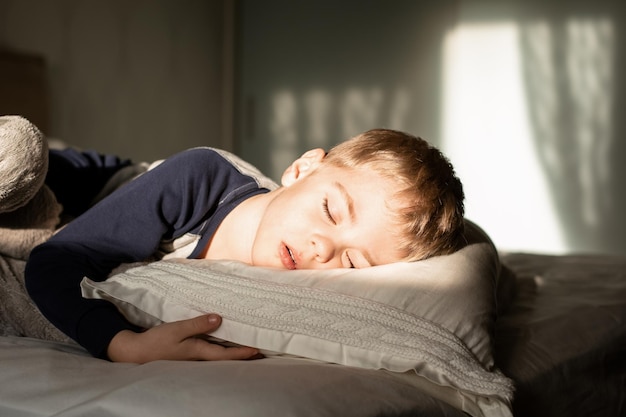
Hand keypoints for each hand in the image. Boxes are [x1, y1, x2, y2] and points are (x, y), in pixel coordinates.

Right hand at [107, 314, 258, 362]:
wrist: (135, 352)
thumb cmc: (156, 342)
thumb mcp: (177, 329)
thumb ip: (198, 324)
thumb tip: (219, 319)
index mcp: (198, 352)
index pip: (226, 355)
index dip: (243, 353)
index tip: (258, 350)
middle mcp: (199, 357)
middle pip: (225, 358)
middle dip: (242, 355)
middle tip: (260, 351)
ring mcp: (193, 357)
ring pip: (218, 355)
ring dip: (233, 352)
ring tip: (248, 346)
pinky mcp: (188, 354)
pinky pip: (209, 351)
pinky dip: (220, 348)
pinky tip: (224, 343)